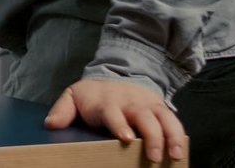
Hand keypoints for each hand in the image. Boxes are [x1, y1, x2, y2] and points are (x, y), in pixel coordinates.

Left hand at [44, 79, 185, 164]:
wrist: (114, 77)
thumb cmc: (93, 95)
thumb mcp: (73, 97)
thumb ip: (63, 110)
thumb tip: (51, 124)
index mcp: (107, 102)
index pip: (113, 113)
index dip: (119, 124)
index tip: (125, 138)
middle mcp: (131, 103)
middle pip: (144, 117)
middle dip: (152, 136)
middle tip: (154, 156)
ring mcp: (148, 106)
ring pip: (164, 118)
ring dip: (171, 136)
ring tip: (176, 155)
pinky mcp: (161, 109)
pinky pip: (174, 121)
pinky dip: (180, 134)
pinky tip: (183, 150)